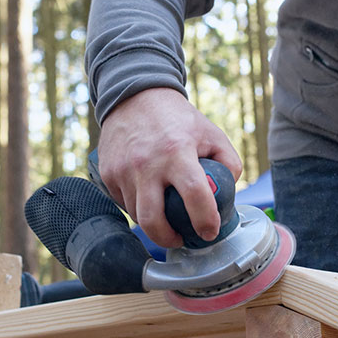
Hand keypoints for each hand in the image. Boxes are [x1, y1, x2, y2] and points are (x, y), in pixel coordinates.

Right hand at [97, 87, 241, 247]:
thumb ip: (229, 163)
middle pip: (153, 221)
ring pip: (137, 216)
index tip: (209, 232)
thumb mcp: (212, 134)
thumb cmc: (178, 119)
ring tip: (166, 217)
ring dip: (153, 224)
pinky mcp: (108, 174)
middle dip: (168, 240)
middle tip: (180, 239)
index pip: (194, 195)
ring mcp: (123, 171)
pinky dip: (138, 208)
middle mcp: (147, 164)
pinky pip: (124, 204)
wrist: (136, 97)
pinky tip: (149, 197)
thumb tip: (229, 194)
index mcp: (177, 152)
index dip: (205, 220)